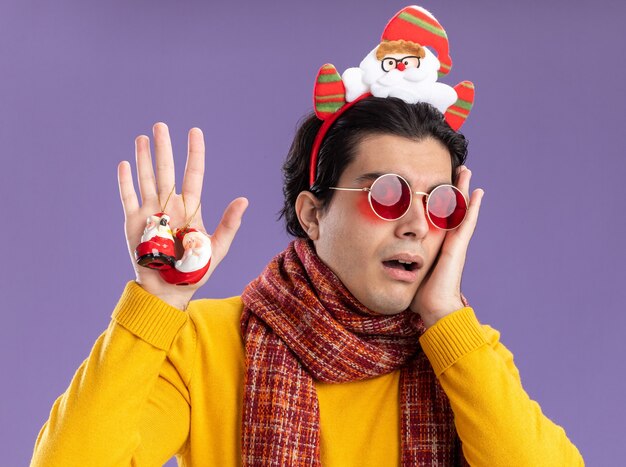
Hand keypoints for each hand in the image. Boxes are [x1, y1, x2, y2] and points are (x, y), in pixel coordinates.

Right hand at [117, 122, 247, 309]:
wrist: (170, 290)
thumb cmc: (196, 271)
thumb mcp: (217, 248)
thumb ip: (229, 224)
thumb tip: (244, 200)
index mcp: (190, 208)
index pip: (193, 174)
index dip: (194, 153)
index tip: (195, 132)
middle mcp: (169, 205)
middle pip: (166, 170)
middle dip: (164, 148)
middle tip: (160, 126)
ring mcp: (150, 212)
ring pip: (146, 179)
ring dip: (144, 158)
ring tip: (143, 138)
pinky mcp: (133, 223)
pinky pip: (128, 198)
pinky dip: (125, 182)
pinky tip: (125, 164)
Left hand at [410, 166, 483, 327]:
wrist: (435, 309)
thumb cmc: (421, 296)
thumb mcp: (408, 273)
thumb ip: (400, 265)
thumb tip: (385, 264)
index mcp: (437, 246)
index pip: (438, 218)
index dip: (438, 202)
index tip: (435, 186)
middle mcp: (448, 242)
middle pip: (452, 209)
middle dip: (453, 189)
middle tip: (457, 170)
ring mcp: (455, 244)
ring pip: (461, 210)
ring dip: (464, 190)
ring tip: (466, 172)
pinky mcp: (458, 248)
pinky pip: (466, 222)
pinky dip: (472, 207)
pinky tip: (477, 192)